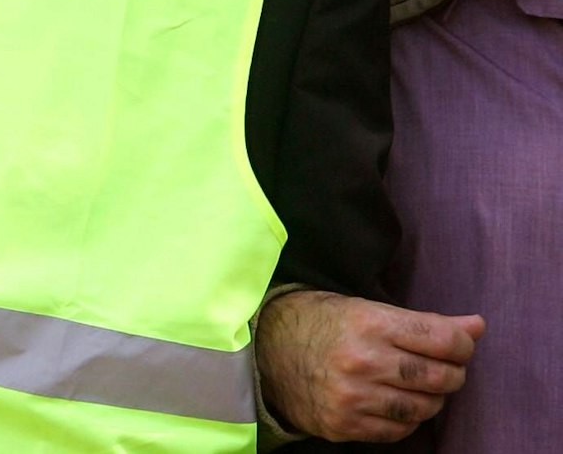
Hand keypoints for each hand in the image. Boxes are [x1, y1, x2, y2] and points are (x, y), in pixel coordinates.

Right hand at [256, 290, 483, 442]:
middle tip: (444, 368)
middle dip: (453, 373)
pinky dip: (407, 418)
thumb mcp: (366, 309)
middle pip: (440, 376)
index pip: (443, 339)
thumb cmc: (319, 323)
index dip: (462, 343)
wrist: (262, 352)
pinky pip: (399, 429)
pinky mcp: (344, 424)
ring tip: (419, 386)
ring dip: (432, 398)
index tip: (459, 345)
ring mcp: (352, 397)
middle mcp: (362, 361)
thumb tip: (477, 327)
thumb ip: (423, 322)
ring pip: (424, 407)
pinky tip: (396, 403)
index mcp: (368, 323)